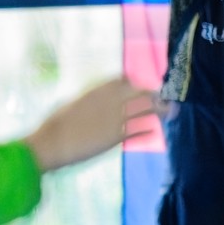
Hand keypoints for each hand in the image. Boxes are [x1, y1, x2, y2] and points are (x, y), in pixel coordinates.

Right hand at [22, 76, 159, 172]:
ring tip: (170, 110)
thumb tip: (92, 102)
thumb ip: (88, 102)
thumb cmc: (55, 125)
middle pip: (138, 93)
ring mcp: (114, 118)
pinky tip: (154, 131)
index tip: (140, 85)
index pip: (121, 81)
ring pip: (144, 110)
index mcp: (96, 92)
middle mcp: (109, 102)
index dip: (133, 83)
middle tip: (163, 97)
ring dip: (159, 110)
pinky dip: (148, 130)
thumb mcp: (72, 105)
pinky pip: (138, 131)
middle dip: (153, 94)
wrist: (53, 143)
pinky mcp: (116, 136)